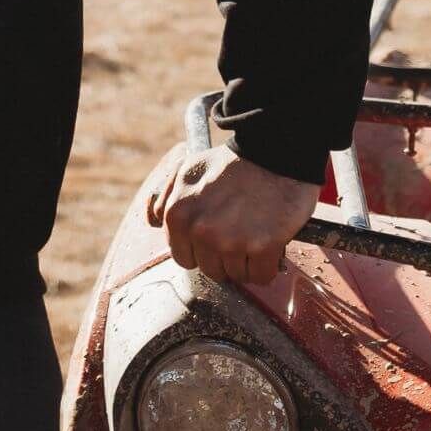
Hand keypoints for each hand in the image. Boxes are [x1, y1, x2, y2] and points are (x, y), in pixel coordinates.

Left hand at [144, 143, 317, 286]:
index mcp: (178, 215)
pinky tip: (268, 242)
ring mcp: (231, 242)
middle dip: (224, 256)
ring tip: (253, 232)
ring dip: (246, 260)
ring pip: (236, 275)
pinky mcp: (262, 248)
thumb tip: (155, 222)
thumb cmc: (232, 163)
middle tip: (238, 231)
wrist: (274, 152)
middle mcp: (201, 231)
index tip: (216, 235)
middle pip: (210, 270)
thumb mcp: (186, 171)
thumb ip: (166, 198)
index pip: (183, 257)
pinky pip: (261, 277)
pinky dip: (267, 265)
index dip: (201, 249)